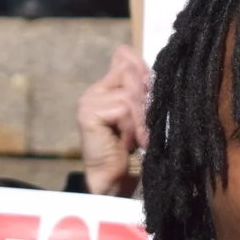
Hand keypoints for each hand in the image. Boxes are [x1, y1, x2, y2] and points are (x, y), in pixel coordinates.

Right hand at [77, 44, 150, 197]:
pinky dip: (133, 128)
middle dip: (146, 101)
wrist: (115, 180)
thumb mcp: (143, 117)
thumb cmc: (132, 152)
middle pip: (131, 72)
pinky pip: (123, 108)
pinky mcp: (89, 112)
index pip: (126, 58)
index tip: (151, 95)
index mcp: (107, 86)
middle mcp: (96, 90)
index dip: (144, 73)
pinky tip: (128, 143)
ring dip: (141, 120)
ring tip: (137, 139)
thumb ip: (144, 93)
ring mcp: (89, 100)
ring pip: (130, 94)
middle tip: (144, 128)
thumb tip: (147, 68)